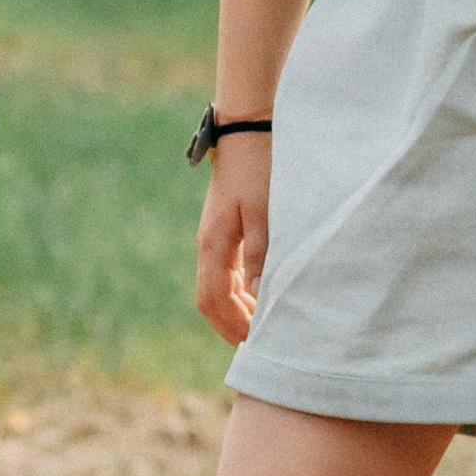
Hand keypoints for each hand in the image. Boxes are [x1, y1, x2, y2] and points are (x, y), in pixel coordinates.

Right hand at [195, 133, 271, 343]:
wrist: (248, 130)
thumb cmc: (259, 168)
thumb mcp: (265, 212)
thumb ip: (262, 253)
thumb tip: (258, 294)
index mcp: (214, 244)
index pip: (213, 299)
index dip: (230, 325)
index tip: (252, 345)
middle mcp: (210, 245)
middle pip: (212, 299)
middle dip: (231, 324)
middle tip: (258, 346)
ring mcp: (216, 237)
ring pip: (219, 286)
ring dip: (237, 309)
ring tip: (261, 328)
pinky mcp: (227, 229)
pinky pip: (227, 271)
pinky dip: (241, 291)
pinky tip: (261, 295)